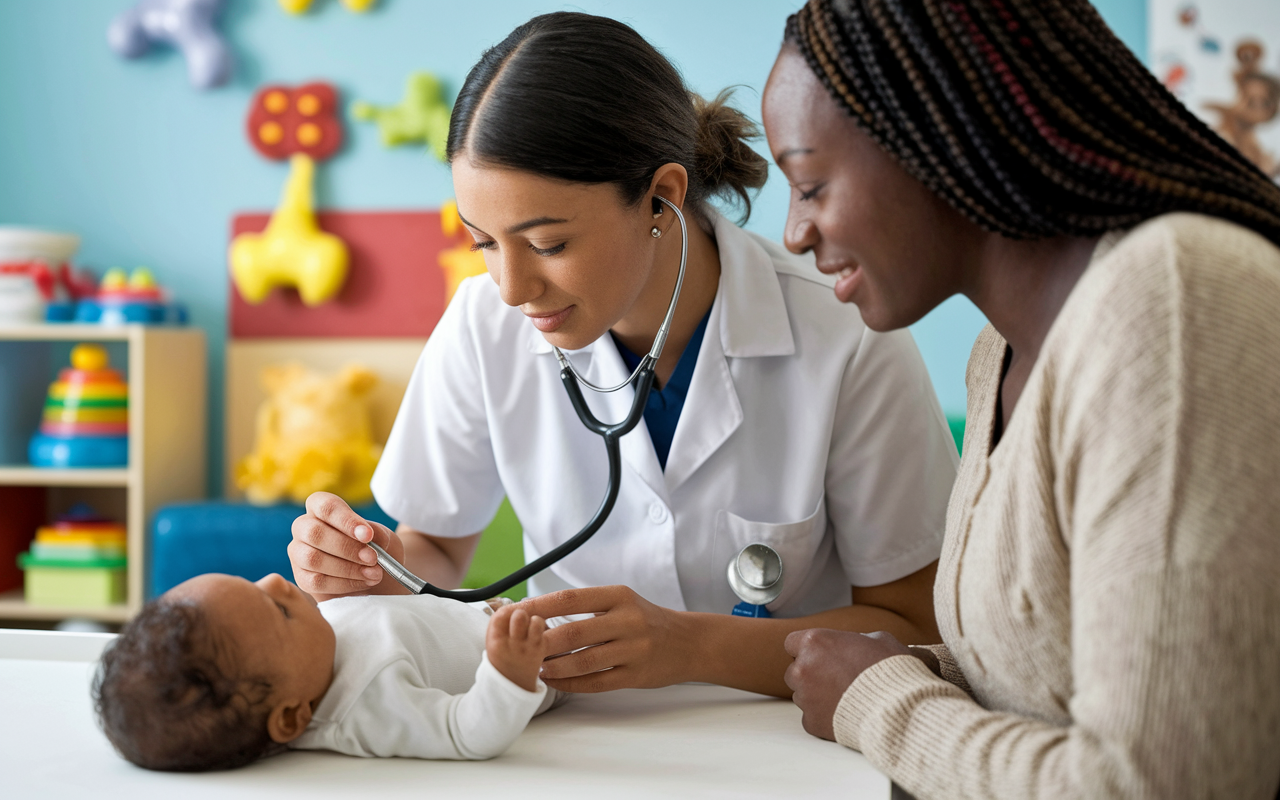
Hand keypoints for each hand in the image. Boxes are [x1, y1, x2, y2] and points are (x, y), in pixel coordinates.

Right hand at [288, 492, 404, 599]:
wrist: (380, 580)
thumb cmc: (378, 552)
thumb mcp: (385, 539)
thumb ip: (377, 533)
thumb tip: (367, 534)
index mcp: (322, 509)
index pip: (324, 505)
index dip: (345, 519)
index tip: (368, 535)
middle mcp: (304, 528)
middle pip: (314, 532)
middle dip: (347, 548)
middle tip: (373, 558)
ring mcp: (299, 553)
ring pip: (312, 559)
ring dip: (347, 568)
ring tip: (374, 573)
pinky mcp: (302, 578)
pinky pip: (316, 582)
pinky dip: (344, 584)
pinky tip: (364, 582)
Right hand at [486, 604, 546, 691]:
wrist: (511, 685)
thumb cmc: (502, 657)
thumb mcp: (492, 642)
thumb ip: (499, 624)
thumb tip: (512, 604)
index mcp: (495, 641)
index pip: (501, 615)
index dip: (508, 610)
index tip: (510, 613)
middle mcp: (511, 644)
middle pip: (519, 615)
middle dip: (520, 613)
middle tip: (520, 621)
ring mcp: (527, 648)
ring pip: (535, 620)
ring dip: (534, 619)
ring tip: (529, 627)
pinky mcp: (540, 650)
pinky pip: (544, 630)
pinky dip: (541, 626)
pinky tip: (536, 632)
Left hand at [519, 586, 688, 692]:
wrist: (687, 642)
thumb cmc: (645, 620)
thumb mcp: (621, 602)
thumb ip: (587, 607)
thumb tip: (538, 612)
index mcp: (619, 596)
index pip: (570, 599)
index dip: (539, 606)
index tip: (515, 613)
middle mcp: (628, 620)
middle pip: (573, 632)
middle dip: (541, 642)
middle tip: (521, 647)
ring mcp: (634, 649)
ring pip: (583, 661)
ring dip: (554, 666)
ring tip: (536, 666)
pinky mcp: (636, 675)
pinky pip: (596, 682)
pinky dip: (571, 683)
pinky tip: (555, 681)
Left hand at [783, 629, 917, 740]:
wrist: (897, 708)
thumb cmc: (891, 669)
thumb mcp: (879, 639)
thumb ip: (857, 640)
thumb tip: (857, 645)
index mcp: (814, 642)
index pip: (792, 643)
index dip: (808, 650)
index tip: (822, 656)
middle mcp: (802, 668)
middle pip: (795, 670)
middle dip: (811, 674)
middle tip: (836, 679)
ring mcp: (804, 697)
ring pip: (802, 695)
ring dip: (816, 695)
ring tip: (845, 698)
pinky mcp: (811, 722)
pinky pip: (811, 717)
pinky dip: (825, 716)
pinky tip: (846, 714)